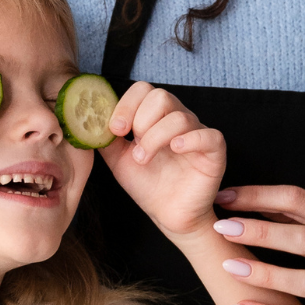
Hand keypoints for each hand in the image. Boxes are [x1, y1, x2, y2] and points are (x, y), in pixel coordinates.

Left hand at [99, 83, 225, 238]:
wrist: (167, 215)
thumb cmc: (148, 186)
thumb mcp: (118, 160)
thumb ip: (105, 139)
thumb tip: (90, 120)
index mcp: (156, 117)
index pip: (143, 90)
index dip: (126, 105)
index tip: (115, 129)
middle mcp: (178, 119)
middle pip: (160, 96)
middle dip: (140, 120)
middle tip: (133, 146)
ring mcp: (197, 133)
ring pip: (178, 117)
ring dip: (154, 138)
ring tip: (144, 159)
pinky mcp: (214, 151)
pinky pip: (208, 135)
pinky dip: (189, 139)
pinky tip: (175, 150)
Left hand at [213, 185, 304, 304]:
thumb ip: (297, 217)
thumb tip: (247, 198)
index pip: (299, 201)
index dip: (260, 196)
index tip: (226, 196)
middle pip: (303, 238)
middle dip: (261, 231)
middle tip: (223, 227)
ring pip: (304, 280)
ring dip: (264, 273)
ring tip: (228, 265)